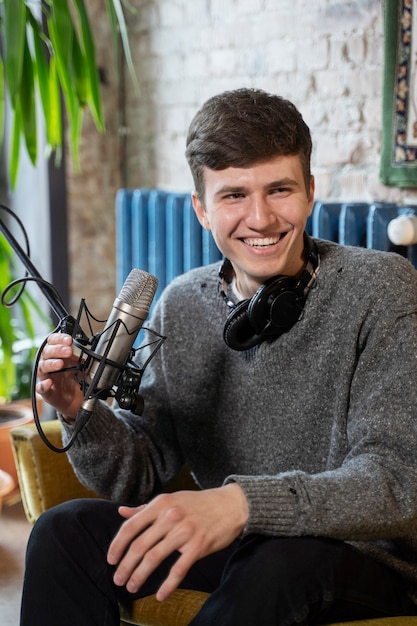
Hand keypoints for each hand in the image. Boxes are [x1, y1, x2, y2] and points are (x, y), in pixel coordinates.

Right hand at [36, 332, 83, 422]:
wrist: (78, 400)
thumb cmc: (76, 379)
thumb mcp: (81, 365)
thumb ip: (81, 356)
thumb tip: (87, 348)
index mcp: (58, 355)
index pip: (53, 342)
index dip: (59, 339)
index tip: (69, 340)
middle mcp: (50, 364)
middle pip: (47, 352)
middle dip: (57, 350)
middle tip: (68, 351)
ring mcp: (47, 378)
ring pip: (42, 367)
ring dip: (51, 364)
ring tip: (60, 364)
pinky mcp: (47, 392)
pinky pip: (40, 388)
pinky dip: (43, 385)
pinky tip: (49, 382)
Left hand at [107, 483, 248, 599]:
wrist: (231, 505)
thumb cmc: (198, 504)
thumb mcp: (171, 500)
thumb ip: (145, 508)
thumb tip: (121, 512)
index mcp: (161, 504)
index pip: (131, 526)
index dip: (117, 545)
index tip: (110, 560)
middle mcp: (170, 516)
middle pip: (139, 545)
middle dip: (125, 566)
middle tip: (118, 579)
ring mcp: (185, 531)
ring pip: (154, 558)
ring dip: (139, 576)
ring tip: (132, 586)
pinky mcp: (198, 545)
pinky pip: (178, 569)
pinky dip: (167, 585)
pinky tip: (160, 595)